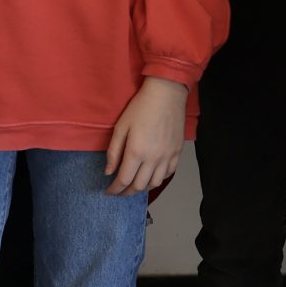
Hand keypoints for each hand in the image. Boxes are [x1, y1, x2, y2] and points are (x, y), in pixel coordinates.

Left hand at [106, 78, 188, 195]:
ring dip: (142, 188)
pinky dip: (158, 179)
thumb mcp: (121, 127)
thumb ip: (113, 152)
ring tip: (134, 186)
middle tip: (119, 191)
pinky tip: (151, 176)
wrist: (167, 94)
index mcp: (136, 152)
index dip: (114, 189)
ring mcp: (167, 157)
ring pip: (154, 183)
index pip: (123, 180)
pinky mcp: (177, 153)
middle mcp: (153, 159)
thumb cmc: (140, 107)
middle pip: (139, 186)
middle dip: (126, 192)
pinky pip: (168, 174)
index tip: (108, 191)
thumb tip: (108, 172)